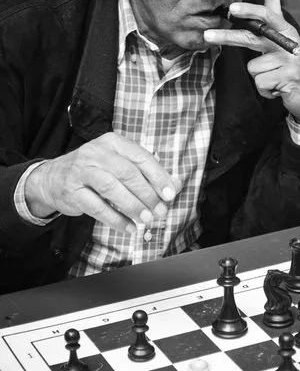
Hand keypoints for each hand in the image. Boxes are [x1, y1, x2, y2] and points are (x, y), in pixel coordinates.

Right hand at [25, 132, 181, 231]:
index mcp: (113, 142)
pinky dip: (115, 219)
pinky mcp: (73, 191)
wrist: (53, 178)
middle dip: (147, 194)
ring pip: (111, 188)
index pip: (141, 157)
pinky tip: (129, 228)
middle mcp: (97, 153)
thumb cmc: (95, 171)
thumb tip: (175, 186)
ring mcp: (82, 171)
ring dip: (132, 206)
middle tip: (160, 211)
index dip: (158, 176)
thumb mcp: (120, 165)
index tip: (170, 193)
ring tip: (146, 220)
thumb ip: (148, 174)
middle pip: (127, 172)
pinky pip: (97, 207)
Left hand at [204, 0, 299, 123]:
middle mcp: (288, 44)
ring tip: (276, 80)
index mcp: (287, 32)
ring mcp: (289, 61)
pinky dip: (266, 90)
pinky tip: (278, 90)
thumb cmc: (296, 66)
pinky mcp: (288, 78)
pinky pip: (260, 83)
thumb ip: (277, 19)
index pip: (267, 17)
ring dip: (260, 78)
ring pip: (252, 68)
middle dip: (227, 37)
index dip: (249, 11)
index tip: (232, 8)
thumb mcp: (287, 41)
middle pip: (251, 38)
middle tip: (206, 35)